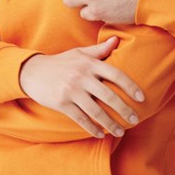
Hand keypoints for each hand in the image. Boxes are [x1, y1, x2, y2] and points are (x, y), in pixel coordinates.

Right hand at [18, 37, 144, 137]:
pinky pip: (81, 119)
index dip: (131, 87)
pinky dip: (92, 128)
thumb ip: (99, 50)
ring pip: (96, 111)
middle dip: (124, 110)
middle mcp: (82, 76)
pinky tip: (101, 134)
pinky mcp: (62, 103)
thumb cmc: (61, 62)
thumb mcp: (79, 53)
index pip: (116, 75)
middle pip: (108, 96)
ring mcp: (71, 91)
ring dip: (110, 124)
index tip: (142, 98)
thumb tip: (117, 40)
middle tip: (135, 120)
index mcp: (89, 63)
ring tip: (120, 132)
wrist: (33, 71)